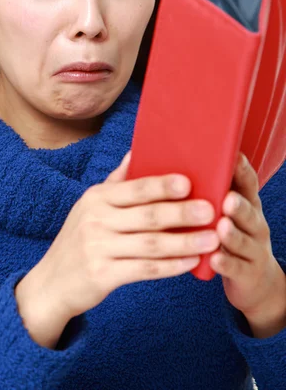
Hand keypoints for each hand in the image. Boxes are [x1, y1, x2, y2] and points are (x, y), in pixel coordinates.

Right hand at [30, 151, 219, 320]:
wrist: (52, 282)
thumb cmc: (79, 238)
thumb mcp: (90, 206)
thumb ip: (116, 182)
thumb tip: (137, 151)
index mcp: (96, 198)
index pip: (134, 188)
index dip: (162, 185)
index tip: (189, 182)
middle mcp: (96, 220)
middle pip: (147, 215)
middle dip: (181, 213)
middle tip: (210, 210)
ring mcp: (98, 248)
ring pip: (150, 244)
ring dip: (184, 242)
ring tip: (212, 239)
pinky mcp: (103, 275)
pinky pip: (144, 269)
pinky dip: (170, 267)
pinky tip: (191, 263)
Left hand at [209, 152, 285, 333]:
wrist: (256, 281)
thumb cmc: (232, 237)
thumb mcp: (228, 213)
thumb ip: (212, 193)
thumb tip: (182, 165)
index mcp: (248, 205)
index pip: (249, 185)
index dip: (243, 171)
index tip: (234, 157)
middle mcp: (255, 225)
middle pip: (250, 213)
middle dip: (239, 205)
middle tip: (228, 198)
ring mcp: (254, 250)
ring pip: (245, 241)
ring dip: (233, 234)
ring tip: (221, 226)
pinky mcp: (248, 274)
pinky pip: (237, 268)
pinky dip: (225, 264)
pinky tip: (214, 259)